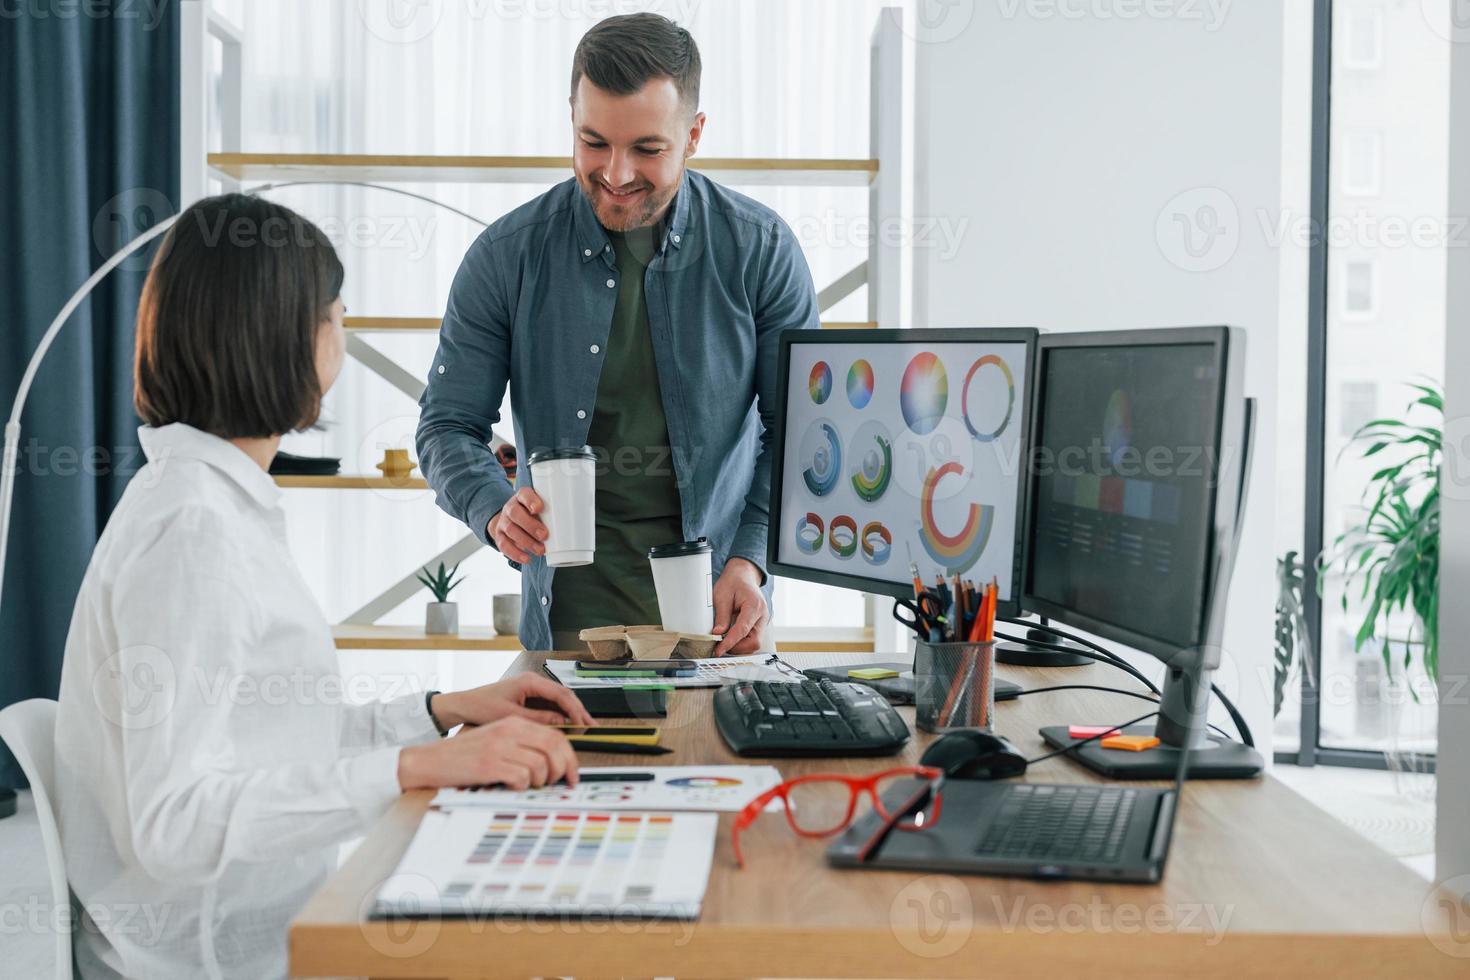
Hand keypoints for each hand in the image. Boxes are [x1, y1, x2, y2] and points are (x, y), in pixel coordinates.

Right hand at [397, 716, 578, 790]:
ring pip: (541, 765)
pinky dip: (522, 787)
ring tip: (530, 785)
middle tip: (563, 783)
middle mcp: (509, 730)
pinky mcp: (489, 764)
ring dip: (541, 781)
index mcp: (513, 723)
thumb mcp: (496, 740)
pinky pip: (521, 778)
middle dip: (564, 769)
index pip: (555, 735)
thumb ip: (522, 745)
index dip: (570, 756)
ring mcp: (499, 747)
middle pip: (554, 747)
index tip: (573, 773)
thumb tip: (554, 763)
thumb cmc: (463, 755)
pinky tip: (511, 786)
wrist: (429, 760)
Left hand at [430, 673, 594, 729]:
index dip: (575, 710)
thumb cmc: (482, 707)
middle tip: (592, 726)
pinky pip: (551, 704)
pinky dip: (561, 715)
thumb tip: (561, 722)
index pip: (561, 694)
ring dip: (572, 713)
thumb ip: (538, 718)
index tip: (584, 724)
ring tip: (585, 727)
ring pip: (560, 700)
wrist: (464, 704)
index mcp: (530, 681)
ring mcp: (532, 688)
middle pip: (564, 695)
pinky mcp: (530, 696)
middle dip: (579, 711)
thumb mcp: (511, 716)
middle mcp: (534, 681)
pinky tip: (568, 726)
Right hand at [487, 487, 547, 563]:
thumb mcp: (541, 508)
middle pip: (515, 513)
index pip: (524, 494)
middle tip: (544, 535)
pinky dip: (515, 553)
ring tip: (540, 550)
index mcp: (522, 497)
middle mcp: (510, 507)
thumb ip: (552, 512)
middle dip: (530, 525)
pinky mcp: (499, 536)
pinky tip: (526, 558)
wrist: (513, 521)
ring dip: (526, 541)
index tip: (539, 508)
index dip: (530, 501)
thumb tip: (572, 524)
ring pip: (510, 530)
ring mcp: (503, 522)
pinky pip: (504, 545)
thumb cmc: (534, 515)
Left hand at [712, 557, 769, 656]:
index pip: (743, 630)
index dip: (730, 642)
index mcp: (754, 606)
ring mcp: (762, 622)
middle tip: (720, 646)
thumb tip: (717, 634)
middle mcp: (762, 616)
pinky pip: (752, 640)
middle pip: (754, 642)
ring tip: (723, 641)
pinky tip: (730, 638)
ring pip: (754, 644)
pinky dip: (741, 643)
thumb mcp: (722, 595)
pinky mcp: (759, 626)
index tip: (719, 650)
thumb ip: (721, 615)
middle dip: (736, 648)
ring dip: (738, 647)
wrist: (743, 576)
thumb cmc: (734, 582)